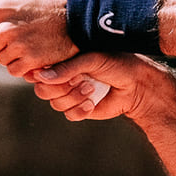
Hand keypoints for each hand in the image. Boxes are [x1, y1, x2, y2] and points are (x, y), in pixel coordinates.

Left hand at [0, 0, 78, 78]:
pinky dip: (23, 67)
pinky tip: (34, 56)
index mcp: (0, 10)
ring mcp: (18, 47)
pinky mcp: (31, 61)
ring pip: (2, 60)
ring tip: (29, 45)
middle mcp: (6, 29)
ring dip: (12, 56)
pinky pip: (15, 71)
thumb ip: (0, 6)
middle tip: (15, 39)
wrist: (78, 18)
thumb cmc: (50, 5)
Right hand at [31, 53, 167, 121]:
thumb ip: (66, 68)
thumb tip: (39, 77)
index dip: (43, 75)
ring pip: (55, 104)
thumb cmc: (116, 64)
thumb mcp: (92, 60)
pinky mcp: (80, 109)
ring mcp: (71, 94)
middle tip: (79, 81)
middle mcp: (64, 78)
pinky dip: (80, 110)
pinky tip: (92, 103)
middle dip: (60, 88)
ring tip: (91, 89)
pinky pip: (68, 115)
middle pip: (42, 90)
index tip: (59, 72)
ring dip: (73, 97)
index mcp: (63, 61)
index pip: (39, 70)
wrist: (137, 85)